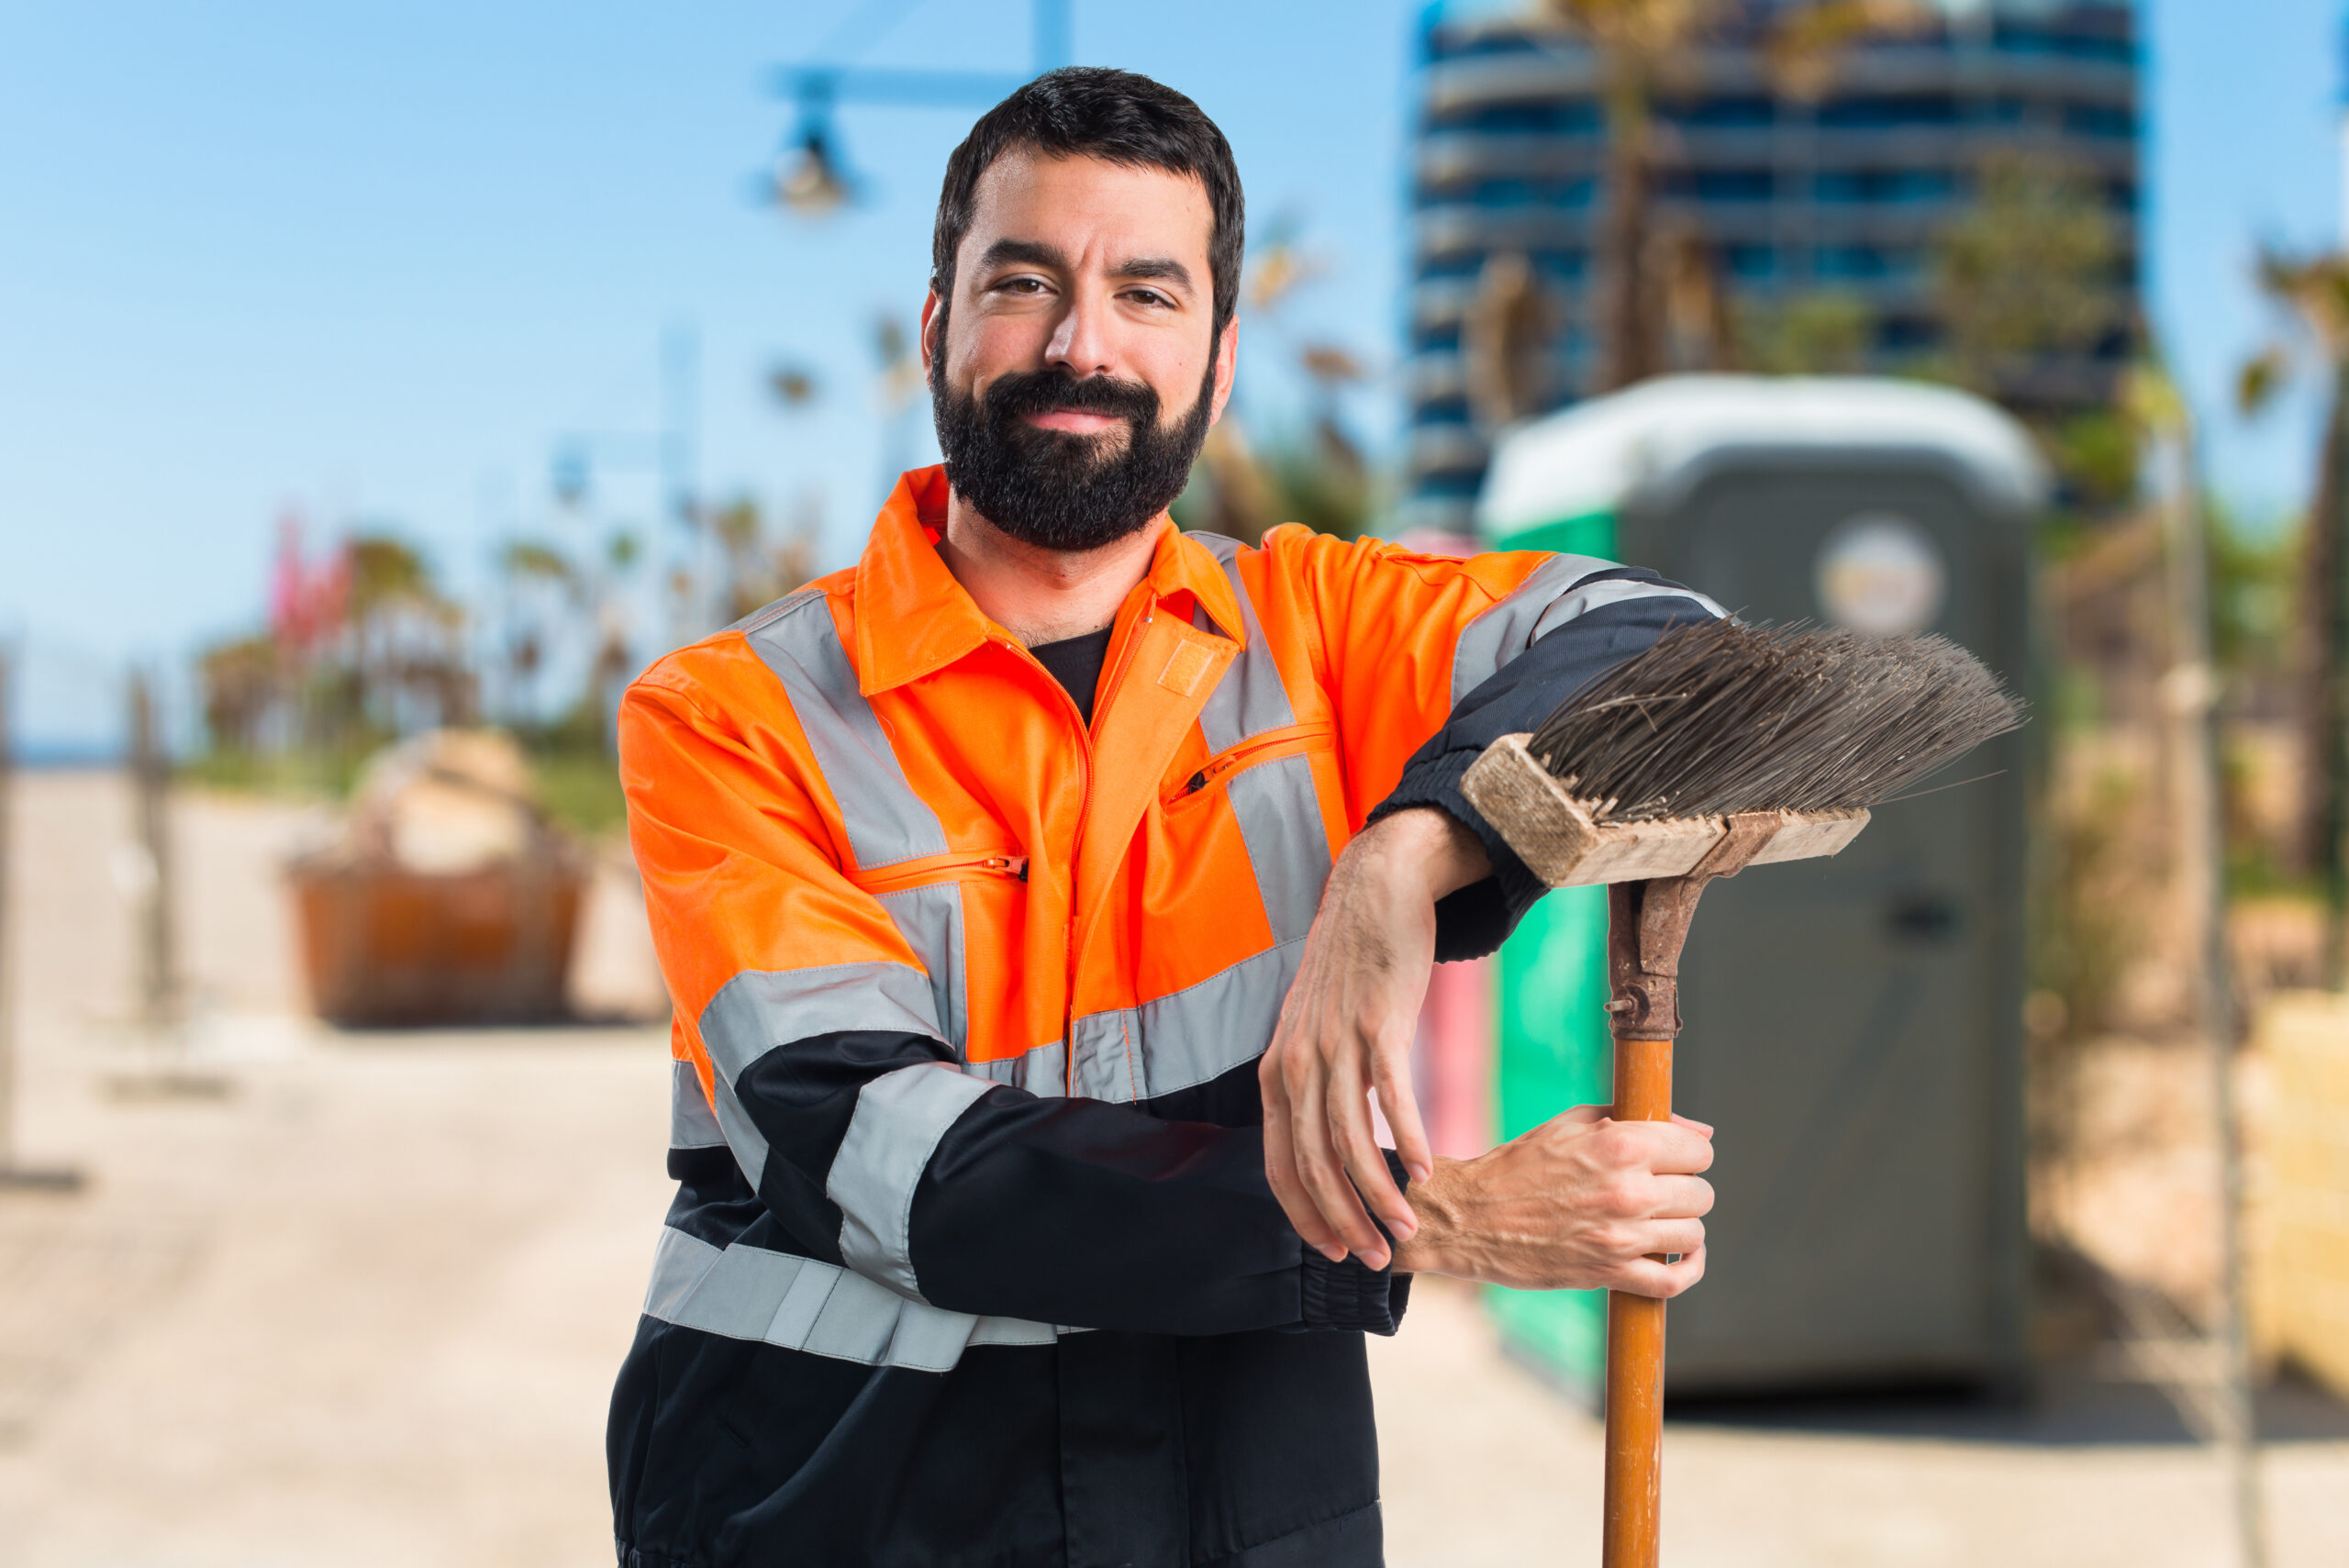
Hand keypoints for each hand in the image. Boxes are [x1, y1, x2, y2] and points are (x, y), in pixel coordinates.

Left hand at [1259, 808, 1490, 1269]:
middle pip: (1313, 1163)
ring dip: (1379, 1194)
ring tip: (1408, 1228)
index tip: (1333, 1250)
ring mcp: (1336, 1043)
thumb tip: (1329, 1144)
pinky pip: (1391, 1095)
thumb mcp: (1314, 1032)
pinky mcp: (1379, 1023)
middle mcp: (1297, 1063)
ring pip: (1350, 1140)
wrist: (1374, 895)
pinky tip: (1425, 1170)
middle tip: (1374, 1260)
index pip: (1279, 1164)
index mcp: (1276, 1073)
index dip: (1304, 1214)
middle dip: (1343, 1221)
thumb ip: (1315, 1085)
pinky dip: (1407, 1139)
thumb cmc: (1350, 972)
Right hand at [1393, 1105, 1714, 1296]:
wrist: (1471, 1217)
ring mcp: (1621, 1236)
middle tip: (1658, 1189)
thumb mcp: (1573, 1123)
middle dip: (1685, 1189)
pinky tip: (1682, 1256)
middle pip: (1701, 1194)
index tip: (1676, 1159)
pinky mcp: (1611, 1273)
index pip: (1698, 1151)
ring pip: (1694, 1234)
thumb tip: (1702, 1132)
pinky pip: (1676, 1280)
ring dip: (1681, 1227)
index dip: (1690, 1154)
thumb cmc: (1520, 1165)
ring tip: (1656, 1220)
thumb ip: (1638, 1120)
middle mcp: (1627, 1190)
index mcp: (1620, 1145)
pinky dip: (1689, 1270)